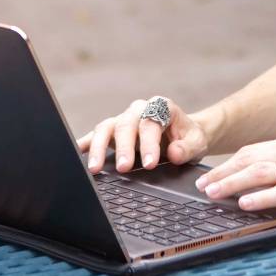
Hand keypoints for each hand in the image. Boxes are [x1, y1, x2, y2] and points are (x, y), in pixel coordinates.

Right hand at [76, 97, 208, 173]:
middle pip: (126, 124)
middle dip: (123, 147)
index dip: (149, 143)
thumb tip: (174, 152)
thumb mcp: (198, 142)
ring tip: (94, 168)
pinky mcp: (113, 132)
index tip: (150, 163)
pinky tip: (77, 153)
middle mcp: (139, 110)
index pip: (151, 122)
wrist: (185, 136)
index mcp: (161, 107)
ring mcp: (124, 119)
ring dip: (98, 147)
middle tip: (124, 168)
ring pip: (106, 127)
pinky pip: (96, 134)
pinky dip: (86, 143)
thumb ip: (188, 147)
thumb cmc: (190, 138)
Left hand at [194, 135, 275, 217]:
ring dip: (234, 183)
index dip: (230, 162)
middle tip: (203, 185)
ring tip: (215, 193)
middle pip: (252, 158)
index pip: (254, 150)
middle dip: (224, 172)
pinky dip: (262, 197)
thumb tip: (259, 178)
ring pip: (262, 172)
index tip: (211, 174)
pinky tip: (246, 203)